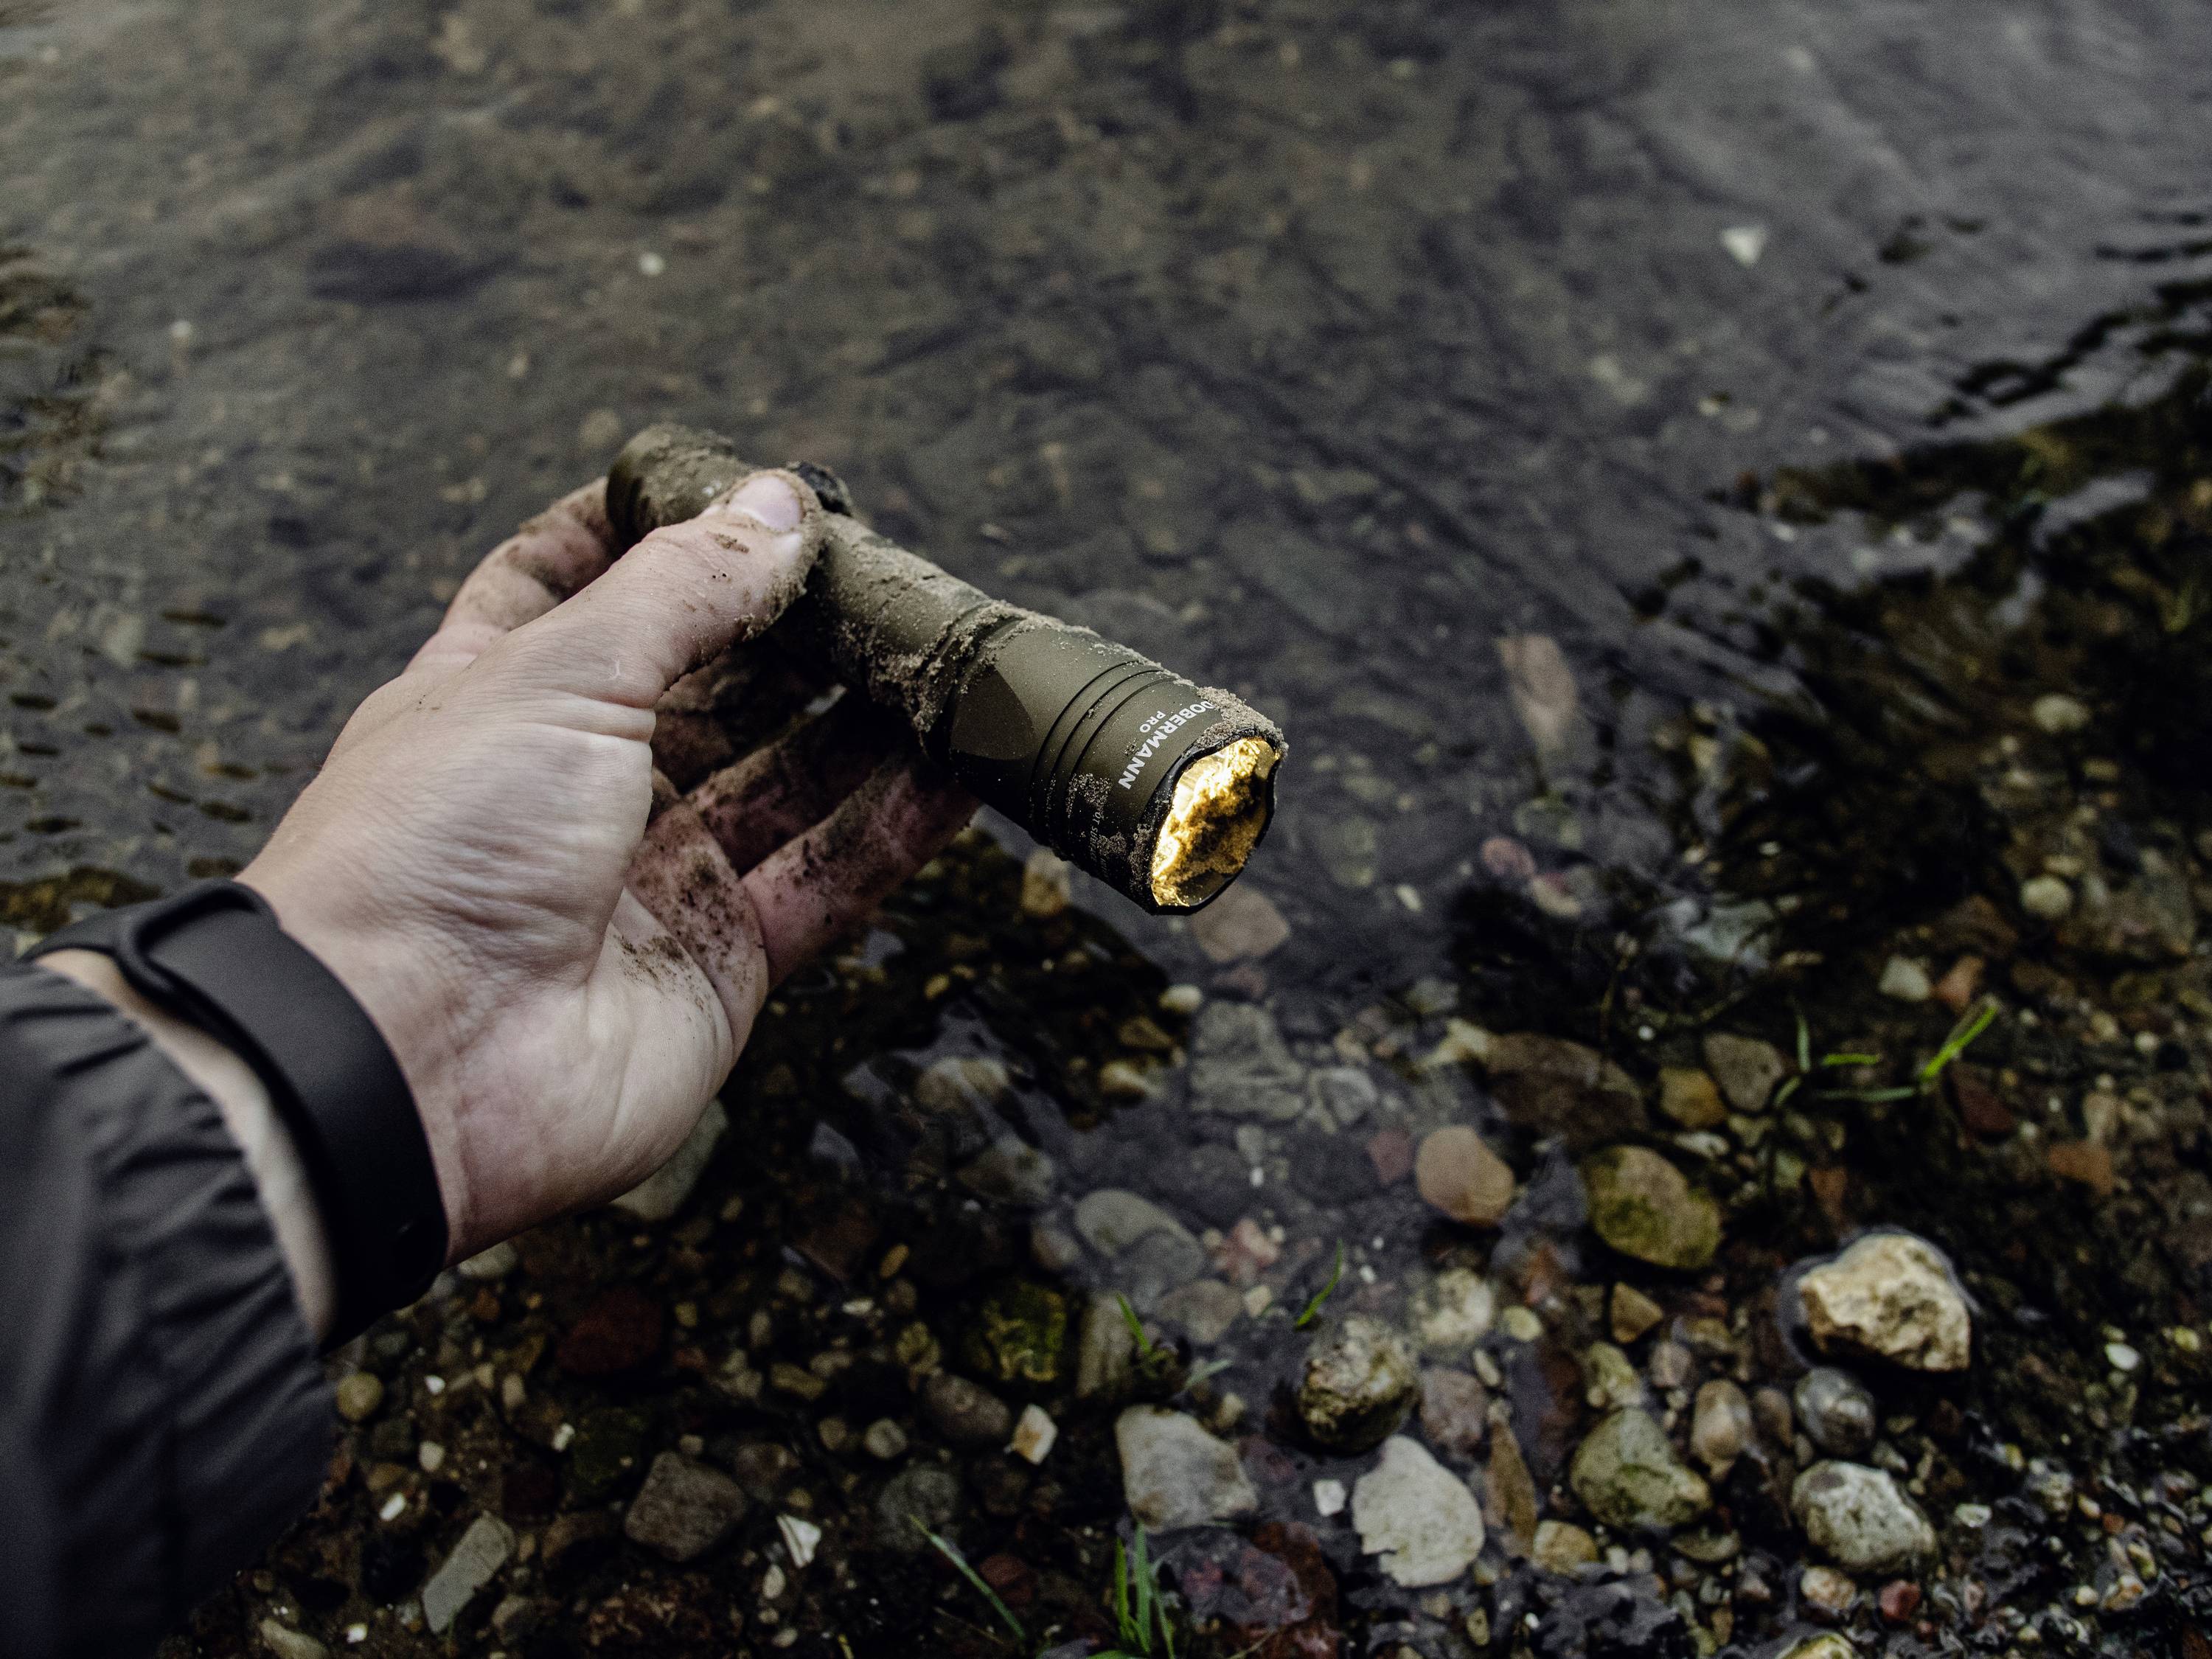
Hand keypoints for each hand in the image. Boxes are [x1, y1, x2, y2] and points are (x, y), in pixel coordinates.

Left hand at [237, 470, 975, 1276]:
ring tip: (951, 662)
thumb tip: (777, 506)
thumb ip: (684, 586)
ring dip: (869, 725)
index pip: (569, 584)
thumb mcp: (559, 669)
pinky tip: (962, 769)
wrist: (409, 1062)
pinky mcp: (718, 965)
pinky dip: (898, 828)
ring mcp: (651, 877)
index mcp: (500, 691)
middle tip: (891, 583)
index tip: (737, 492)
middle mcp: (578, 782)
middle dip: (798, 633)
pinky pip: (826, 880)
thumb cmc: (435, 846)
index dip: (646, 532)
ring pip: (789, 781)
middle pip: (713, 686)